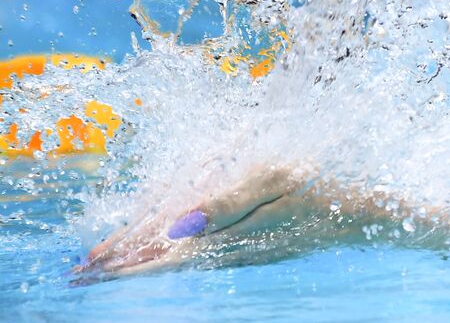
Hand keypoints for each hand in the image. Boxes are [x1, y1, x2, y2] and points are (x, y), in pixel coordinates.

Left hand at [73, 164, 311, 281]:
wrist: (364, 212)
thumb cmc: (322, 186)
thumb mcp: (277, 179)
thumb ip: (227, 201)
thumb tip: (179, 224)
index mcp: (234, 236)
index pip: (165, 254)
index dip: (126, 260)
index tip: (90, 268)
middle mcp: (234, 252)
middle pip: (167, 263)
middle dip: (122, 267)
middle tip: (80, 275)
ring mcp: (246, 253)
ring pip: (182, 262)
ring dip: (143, 263)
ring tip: (108, 267)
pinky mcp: (256, 248)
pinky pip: (203, 257)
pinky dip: (171, 257)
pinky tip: (163, 255)